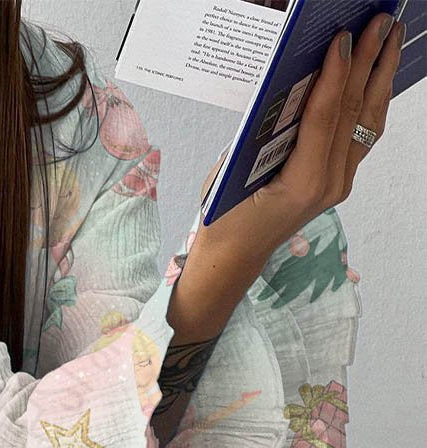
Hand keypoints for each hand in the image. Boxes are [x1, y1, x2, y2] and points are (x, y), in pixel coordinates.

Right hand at [198, 11, 403, 260]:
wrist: (235, 255)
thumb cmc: (227, 215)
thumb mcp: (237, 168)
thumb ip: (268, 131)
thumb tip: (294, 86)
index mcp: (302, 183)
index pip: (324, 117)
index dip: (336, 74)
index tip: (344, 37)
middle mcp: (329, 184)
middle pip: (353, 112)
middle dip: (369, 62)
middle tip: (380, 22)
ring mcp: (339, 184)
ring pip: (367, 121)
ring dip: (381, 76)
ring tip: (391, 38)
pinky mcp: (339, 181)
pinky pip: (362, 134)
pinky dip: (372, 100)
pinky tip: (378, 75)